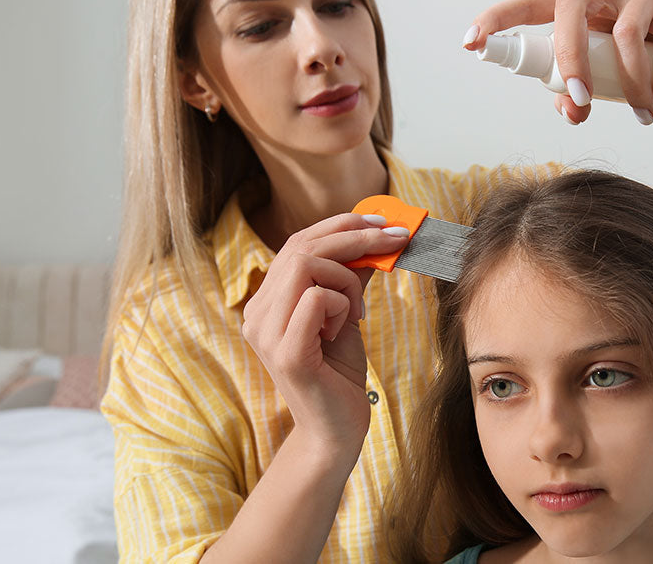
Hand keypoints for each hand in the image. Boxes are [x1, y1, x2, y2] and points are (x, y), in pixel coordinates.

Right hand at [241, 213, 407, 459]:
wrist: (335, 431)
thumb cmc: (338, 374)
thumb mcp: (345, 315)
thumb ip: (349, 278)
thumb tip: (372, 238)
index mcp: (266, 302)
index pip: (297, 243)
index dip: (339, 225)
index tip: (381, 222)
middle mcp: (257, 314)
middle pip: (300, 246)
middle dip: (354, 235)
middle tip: (395, 237)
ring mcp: (266, 333)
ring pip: (307, 265)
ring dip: (347, 278)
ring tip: (358, 310)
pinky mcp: (287, 352)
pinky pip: (317, 298)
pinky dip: (342, 304)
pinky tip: (344, 329)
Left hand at [463, 0, 652, 124]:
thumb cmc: (639, 63)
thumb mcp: (602, 78)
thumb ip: (576, 91)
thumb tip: (568, 110)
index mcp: (579, 7)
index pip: (531, 4)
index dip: (498, 19)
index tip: (472, 43)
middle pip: (572, 4)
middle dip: (570, 57)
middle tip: (582, 102)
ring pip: (628, 32)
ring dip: (632, 84)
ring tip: (644, 118)